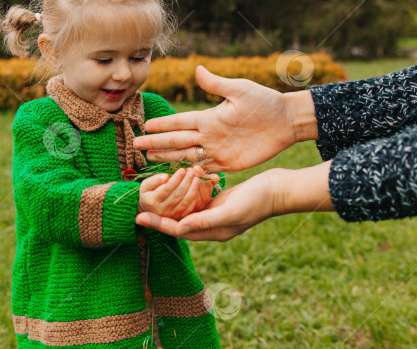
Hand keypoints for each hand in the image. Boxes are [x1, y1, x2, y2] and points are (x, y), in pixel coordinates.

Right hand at [133, 65, 316, 170]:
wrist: (286, 121)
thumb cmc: (265, 102)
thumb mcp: (240, 90)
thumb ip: (217, 84)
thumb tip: (197, 69)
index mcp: (209, 117)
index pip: (179, 122)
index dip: (162, 125)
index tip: (145, 126)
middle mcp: (209, 134)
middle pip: (177, 140)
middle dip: (156, 143)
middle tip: (136, 145)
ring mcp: (218, 149)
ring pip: (187, 155)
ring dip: (168, 158)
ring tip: (150, 158)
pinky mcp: (229, 163)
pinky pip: (206, 169)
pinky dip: (191, 172)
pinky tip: (177, 176)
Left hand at [136, 169, 278, 240]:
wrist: (278, 189)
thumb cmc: (257, 201)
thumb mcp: (230, 210)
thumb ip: (205, 220)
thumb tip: (180, 228)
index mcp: (213, 232)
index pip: (179, 230)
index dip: (158, 224)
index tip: (138, 217)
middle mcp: (212, 225)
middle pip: (179, 222)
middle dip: (159, 215)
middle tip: (138, 206)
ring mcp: (216, 213)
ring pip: (187, 210)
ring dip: (171, 203)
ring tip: (151, 196)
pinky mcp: (220, 201)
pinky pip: (197, 199)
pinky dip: (186, 192)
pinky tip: (175, 184)